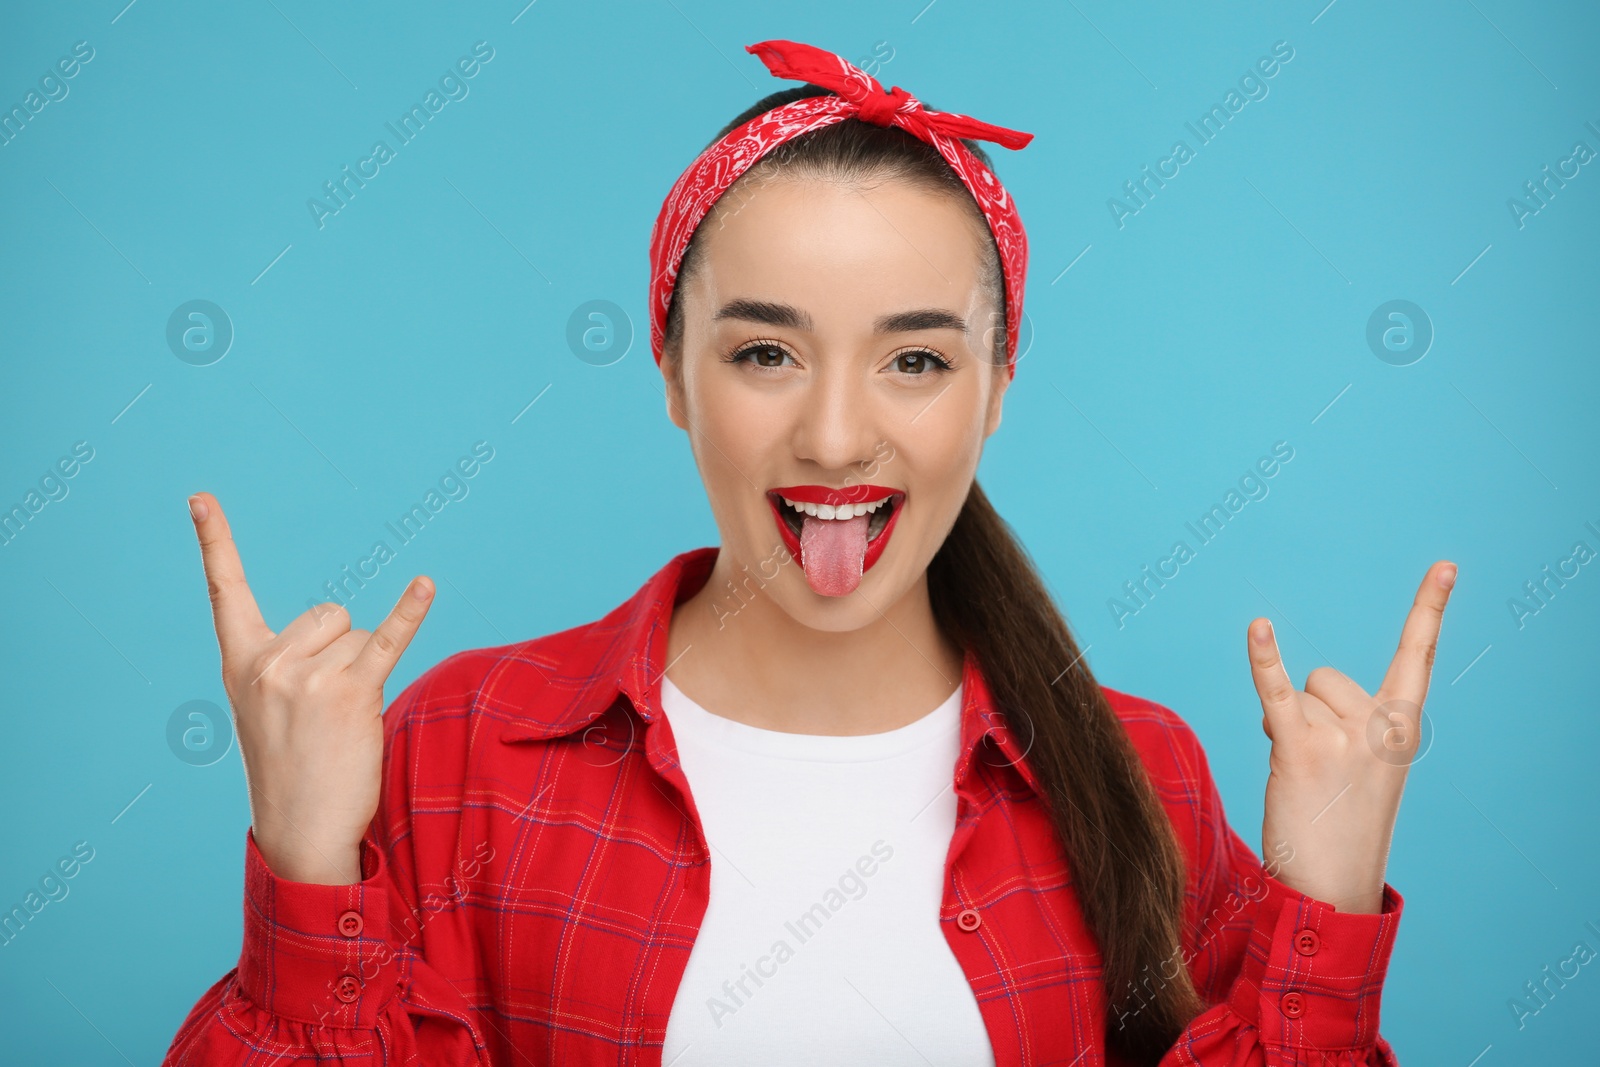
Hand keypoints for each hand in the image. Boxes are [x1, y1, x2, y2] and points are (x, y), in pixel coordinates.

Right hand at [188, 492, 434, 884]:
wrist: (303, 831)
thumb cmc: (293, 769)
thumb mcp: (267, 709)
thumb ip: (291, 662)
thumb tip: (353, 631)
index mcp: (241, 663)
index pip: (224, 591)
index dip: (214, 541)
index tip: (200, 496)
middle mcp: (269, 663)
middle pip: (332, 615)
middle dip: (343, 653)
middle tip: (326, 712)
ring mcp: (307, 677)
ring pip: (362, 637)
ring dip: (367, 672)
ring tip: (345, 723)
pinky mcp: (351, 693)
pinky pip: (389, 640)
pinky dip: (411, 611)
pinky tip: (426, 584)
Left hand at [1248, 560, 1455, 912]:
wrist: (1333, 888)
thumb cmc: (1340, 827)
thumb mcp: (1359, 765)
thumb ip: (1339, 720)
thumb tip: (1286, 692)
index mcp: (1402, 728)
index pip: (1418, 656)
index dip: (1430, 608)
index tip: (1445, 566)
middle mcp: (1381, 726)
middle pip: (1326, 680)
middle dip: (1311, 715)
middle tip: (1322, 773)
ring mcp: (1344, 736)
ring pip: (1297, 696)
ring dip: (1287, 730)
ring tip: (1303, 780)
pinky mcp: (1302, 749)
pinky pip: (1276, 691)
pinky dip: (1263, 659)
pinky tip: (1259, 627)